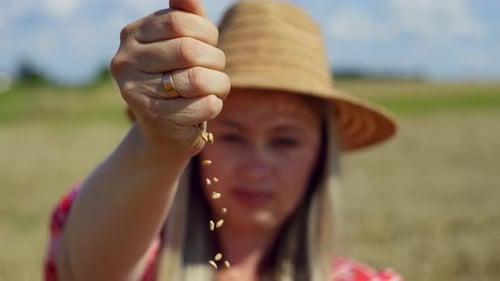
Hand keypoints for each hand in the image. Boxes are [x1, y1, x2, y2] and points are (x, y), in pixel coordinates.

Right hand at [110, 0, 229, 159]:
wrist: (164, 131)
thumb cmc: (177, 79)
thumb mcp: (180, 43)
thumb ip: (186, 16)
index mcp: (131, 36)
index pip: (180, 21)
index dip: (207, 32)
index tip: (209, 44)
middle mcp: (125, 62)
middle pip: (189, 50)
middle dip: (215, 60)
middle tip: (216, 70)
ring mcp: (137, 93)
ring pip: (199, 79)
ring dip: (219, 84)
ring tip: (215, 88)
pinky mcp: (156, 121)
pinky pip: (204, 105)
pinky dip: (215, 105)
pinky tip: (206, 106)